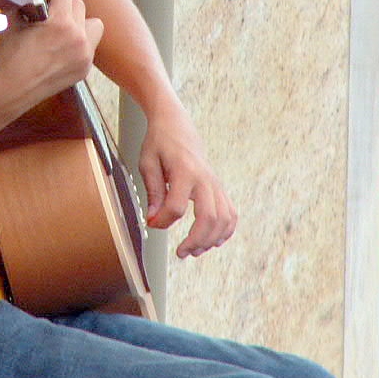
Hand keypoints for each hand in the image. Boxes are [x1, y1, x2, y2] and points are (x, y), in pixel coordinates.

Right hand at [0, 0, 103, 110]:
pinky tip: (62, 46)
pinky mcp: (84, 69)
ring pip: (93, 25)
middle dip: (63, 2)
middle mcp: (77, 38)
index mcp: (59, 23)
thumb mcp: (12, 25)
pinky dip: (79, 41)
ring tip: (63, 25)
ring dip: (80, 20)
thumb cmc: (8, 60)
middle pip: (79, 5)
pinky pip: (90, 45)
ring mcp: (84, 55)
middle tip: (50, 5)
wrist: (10, 92)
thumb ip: (24, 6)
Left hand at [140, 106, 237, 258]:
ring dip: (211, 240)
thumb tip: (153, 219)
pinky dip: (226, 230)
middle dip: (195, 241)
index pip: (176, 207)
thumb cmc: (159, 143)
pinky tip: (214, 241)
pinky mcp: (219, 187)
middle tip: (181, 253)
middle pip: (208, 218)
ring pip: (224, 219)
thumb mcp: (148, 163)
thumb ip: (153, 192)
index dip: (163, 222)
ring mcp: (215, 183)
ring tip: (195, 250)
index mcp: (184, 171)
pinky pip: (231, 212)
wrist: (176, 125)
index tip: (152, 224)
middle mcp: (204, 178)